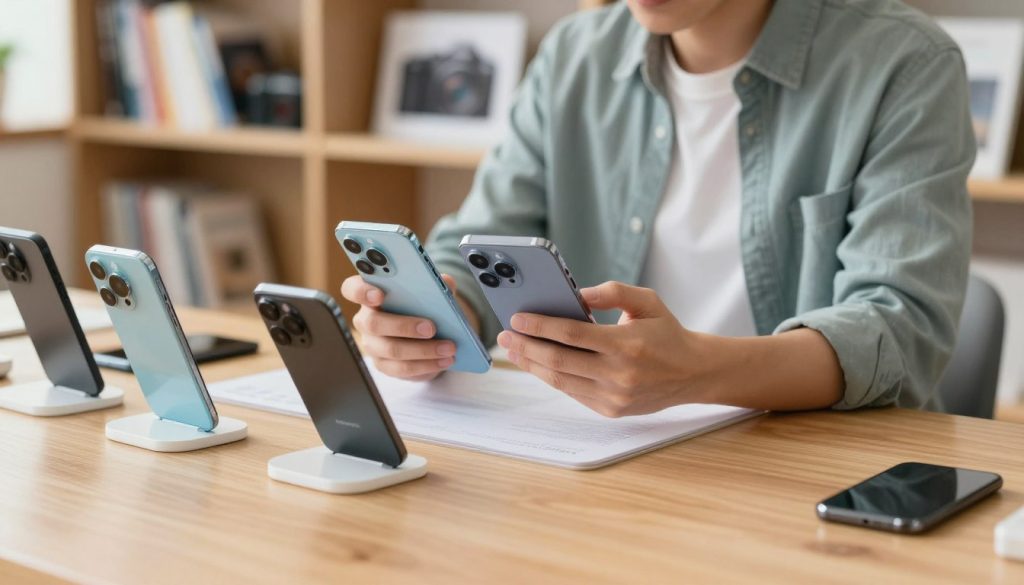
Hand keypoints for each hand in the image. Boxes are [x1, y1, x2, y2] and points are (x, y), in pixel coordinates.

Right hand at [341, 273, 459, 380]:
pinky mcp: (384, 365)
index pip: (352, 289)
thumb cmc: (423, 306)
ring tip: (448, 348)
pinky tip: (444, 360)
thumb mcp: (432, 292)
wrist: (428, 335)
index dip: (361, 291)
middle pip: (373, 324)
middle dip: (403, 326)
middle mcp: (366, 320)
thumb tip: (446, 282)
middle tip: (431, 328)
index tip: (379, 294)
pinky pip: (402, 368)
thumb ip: (437, 284)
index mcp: (371, 294)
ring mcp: (372, 345)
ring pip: (391, 350)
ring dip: (423, 350)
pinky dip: (427, 364)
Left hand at [496, 282, 710, 416]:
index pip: (572, 334)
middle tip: (504, 334)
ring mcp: (614, 396)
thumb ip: (611, 292)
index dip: (540, 325)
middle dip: (525, 346)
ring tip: (513, 348)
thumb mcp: (647, 300)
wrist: (693, 373)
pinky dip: (551, 376)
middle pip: (558, 360)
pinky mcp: (611, 410)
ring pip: (560, 380)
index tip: (516, 317)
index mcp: (627, 344)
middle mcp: (619, 374)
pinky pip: (572, 392)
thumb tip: (574, 295)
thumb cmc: (666, 332)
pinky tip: (536, 362)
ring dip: (531, 364)